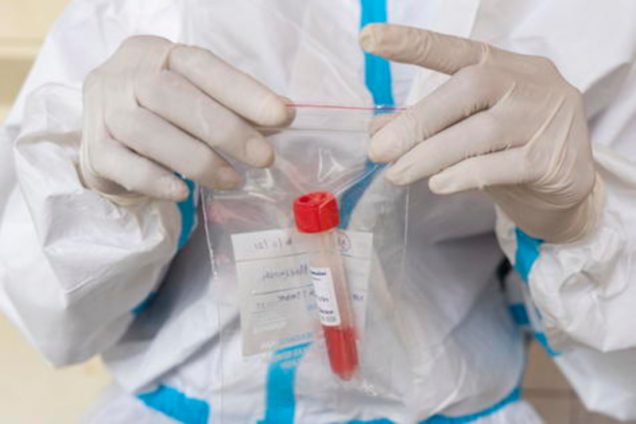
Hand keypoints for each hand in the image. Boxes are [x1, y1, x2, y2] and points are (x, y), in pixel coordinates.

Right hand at [80, 35, 292, 203]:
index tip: (282, 115)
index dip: (244, 91)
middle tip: (263, 157)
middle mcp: (125, 75)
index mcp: (158, 53)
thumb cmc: (162, 112)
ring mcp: (104, 110)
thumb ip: (234, 104)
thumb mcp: (197, 97)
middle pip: (172, 96)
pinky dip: (156, 180)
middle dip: (226, 129)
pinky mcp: (94, 150)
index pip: (203, 66)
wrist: (107, 132)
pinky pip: (124, 166)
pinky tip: (183, 193)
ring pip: (147, 132)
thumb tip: (283, 113)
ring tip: (233, 180)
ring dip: (198, 160)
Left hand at [359, 24, 602, 242]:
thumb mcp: (464, 131)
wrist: (563, 194)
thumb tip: (376, 130)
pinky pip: (503, 166)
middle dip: (417, 120)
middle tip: (379, 150)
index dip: (413, 43)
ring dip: (430, 155)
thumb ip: (427, 125)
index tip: (368, 38)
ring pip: (482, 130)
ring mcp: (548, 118)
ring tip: (397, 175)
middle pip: (469, 87)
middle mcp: (530, 82)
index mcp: (503, 66)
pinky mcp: (554, 159)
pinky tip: (438, 185)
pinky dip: (463, 175)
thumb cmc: (507, 152)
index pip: (456, 49)